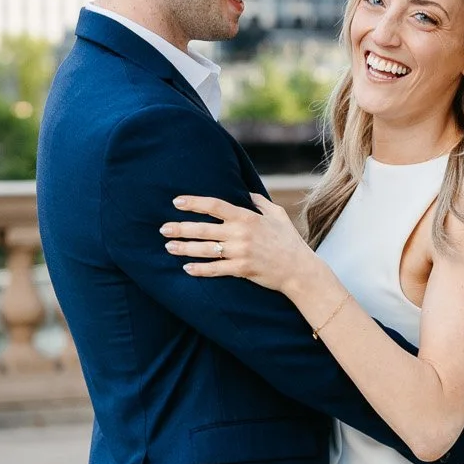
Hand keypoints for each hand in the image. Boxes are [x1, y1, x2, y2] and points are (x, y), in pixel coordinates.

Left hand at [161, 192, 319, 296]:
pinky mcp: (242, 270)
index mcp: (247, 217)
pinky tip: (186, 268)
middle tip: (163, 229)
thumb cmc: (289, 241)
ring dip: (184, 248)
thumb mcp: (277, 215)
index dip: (194, 203)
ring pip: (205, 249)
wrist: (300, 269)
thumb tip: (247, 193)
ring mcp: (240, 252)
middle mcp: (241, 233)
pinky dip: (200, 269)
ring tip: (169, 247)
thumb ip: (260, 202)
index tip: (177, 202)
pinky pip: (215, 269)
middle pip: (203, 228)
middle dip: (180, 228)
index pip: (215, 205)